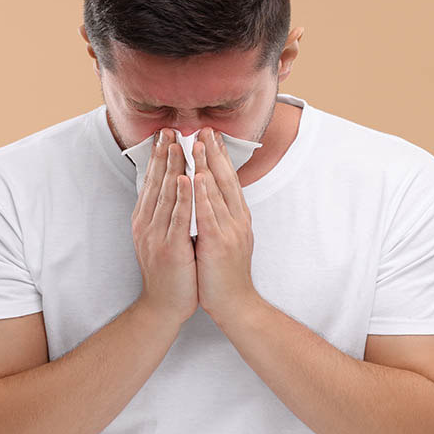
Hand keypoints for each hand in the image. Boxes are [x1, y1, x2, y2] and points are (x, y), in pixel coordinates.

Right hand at [131, 128, 198, 324]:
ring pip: (165, 194)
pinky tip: (184, 178)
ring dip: (172, 167)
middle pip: (156, 182)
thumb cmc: (169, 270)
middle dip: (164, 154)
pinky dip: (181, 196)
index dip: (158, 156)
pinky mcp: (169, 248)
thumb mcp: (161, 235)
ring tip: (178, 144)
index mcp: (145, 219)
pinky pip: (176, 217)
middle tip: (170, 128)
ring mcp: (155, 235)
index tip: (165, 133)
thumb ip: (164, 212)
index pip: (152, 181)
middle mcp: (146, 223)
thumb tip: (170, 187)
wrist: (164, 305)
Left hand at [190, 127, 260, 323]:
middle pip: (226, 179)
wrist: (236, 304)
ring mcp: (230, 231)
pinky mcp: (219, 244)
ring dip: (208, 165)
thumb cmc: (225, 273)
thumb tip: (209, 195)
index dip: (220, 156)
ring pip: (218, 192)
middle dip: (215, 152)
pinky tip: (195, 178)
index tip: (212, 135)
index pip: (229, 180)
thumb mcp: (226, 238)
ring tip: (198, 143)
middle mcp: (238, 220)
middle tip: (206, 128)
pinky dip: (202, 195)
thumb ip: (220, 216)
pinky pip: (209, 214)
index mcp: (238, 218)